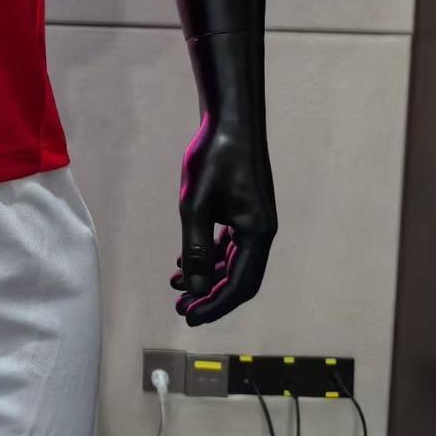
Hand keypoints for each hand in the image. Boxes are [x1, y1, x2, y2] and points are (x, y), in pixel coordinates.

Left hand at [171, 109, 275, 325]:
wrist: (229, 118)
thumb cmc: (214, 156)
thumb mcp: (195, 204)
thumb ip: (195, 248)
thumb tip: (195, 289)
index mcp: (258, 234)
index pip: (240, 286)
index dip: (215, 306)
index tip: (189, 318)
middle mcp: (261, 231)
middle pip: (238, 278)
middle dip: (210, 296)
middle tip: (180, 308)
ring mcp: (253, 220)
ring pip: (231, 261)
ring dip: (205, 275)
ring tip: (175, 285)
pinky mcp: (243, 209)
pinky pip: (227, 243)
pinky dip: (207, 254)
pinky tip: (182, 259)